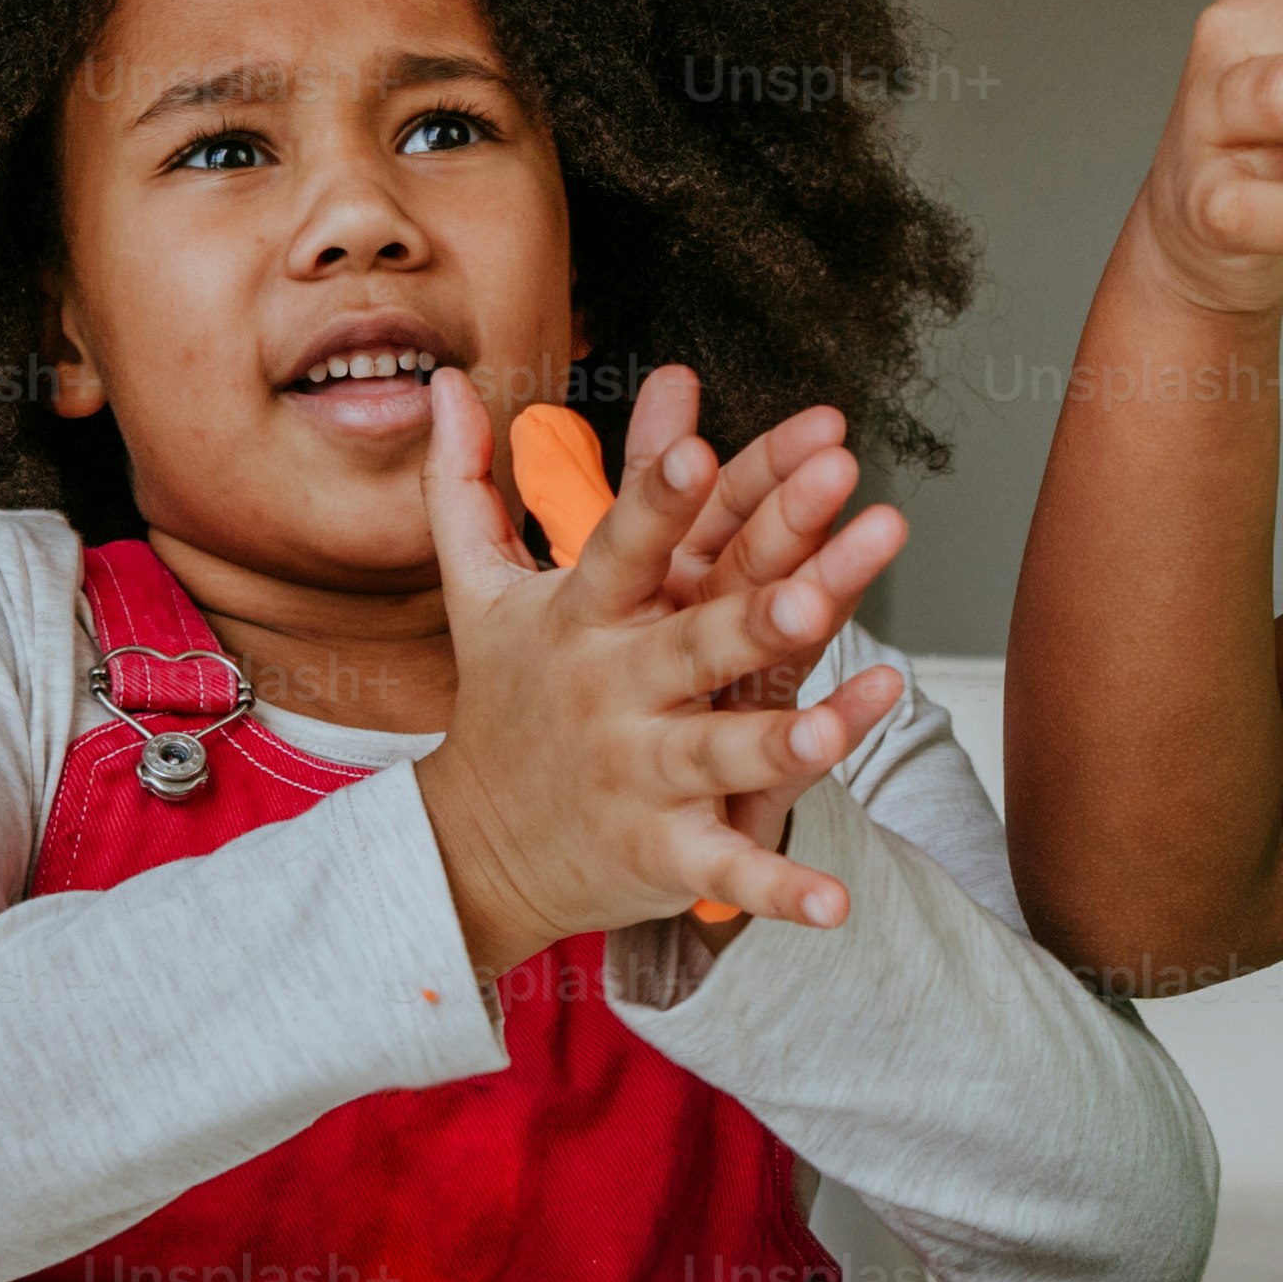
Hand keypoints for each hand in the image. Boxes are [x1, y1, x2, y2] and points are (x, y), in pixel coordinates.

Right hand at [411, 369, 906, 970]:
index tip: (696, 446)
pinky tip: (836, 903)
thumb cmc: (505, 697)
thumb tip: (446, 379)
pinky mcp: (663, 853)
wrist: (477, 846)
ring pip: (717, 757)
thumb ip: (470, 484)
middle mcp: (610, 693)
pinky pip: (727, 871)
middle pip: (688, 647)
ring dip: (777, 745)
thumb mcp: (481, 590)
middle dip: (752, 617)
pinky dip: (780, 890)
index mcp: (581, 621)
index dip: (656, 501)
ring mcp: (637, 778)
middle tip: (814, 589)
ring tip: (835, 727)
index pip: (621, 548)